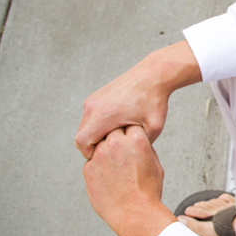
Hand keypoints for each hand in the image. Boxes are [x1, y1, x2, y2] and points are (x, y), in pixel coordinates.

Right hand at [75, 40, 201, 158]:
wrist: (153, 75)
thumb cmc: (154, 101)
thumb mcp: (152, 129)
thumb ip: (137, 146)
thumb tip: (127, 160)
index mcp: (104, 115)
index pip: (82, 144)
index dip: (92, 155)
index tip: (109, 157)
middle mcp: (93, 106)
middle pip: (81, 137)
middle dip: (94, 147)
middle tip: (114, 151)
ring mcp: (92, 100)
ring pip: (85, 127)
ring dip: (96, 135)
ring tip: (118, 138)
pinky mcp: (95, 96)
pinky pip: (90, 117)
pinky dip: (98, 125)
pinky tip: (117, 126)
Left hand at [83, 125, 175, 235]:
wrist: (134, 214)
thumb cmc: (148, 191)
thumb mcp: (155, 164)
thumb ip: (144, 148)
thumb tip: (135, 141)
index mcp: (136, 140)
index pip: (131, 124)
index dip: (132, 131)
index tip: (132, 138)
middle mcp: (116, 143)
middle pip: (112, 129)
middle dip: (117, 136)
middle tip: (123, 150)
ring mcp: (99, 156)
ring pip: (99, 144)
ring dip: (106, 150)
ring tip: (116, 167)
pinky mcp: (88, 169)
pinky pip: (92, 161)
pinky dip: (99, 166)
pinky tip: (109, 178)